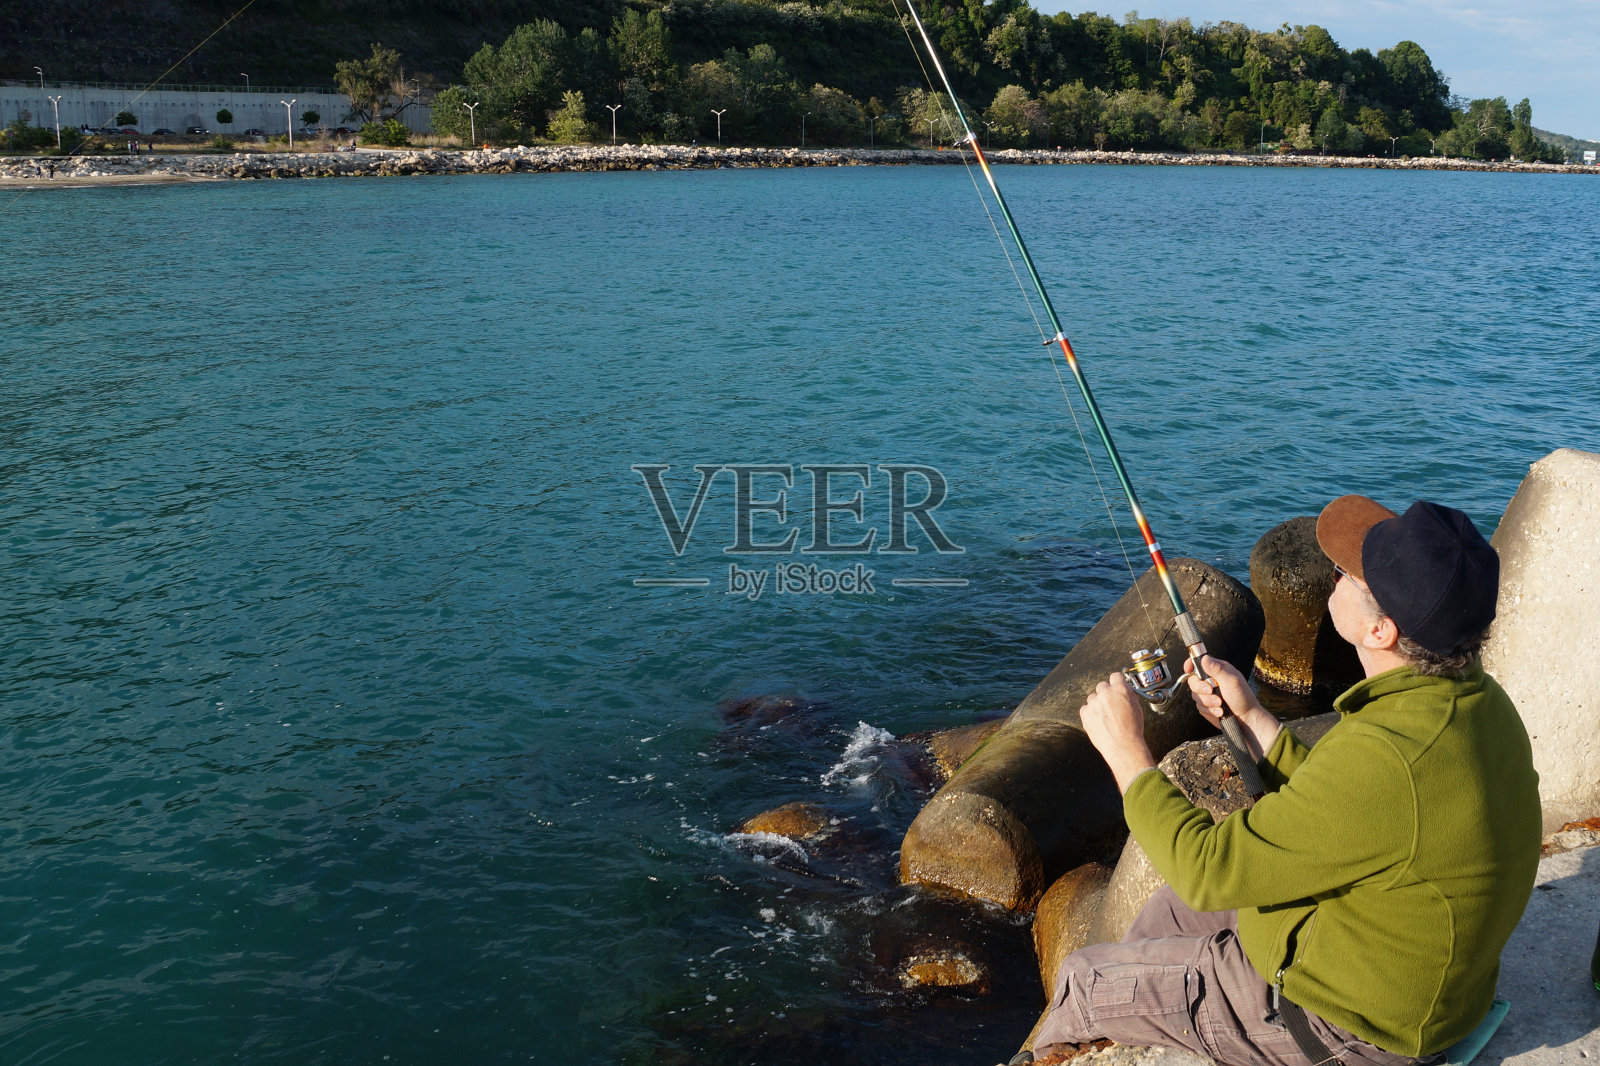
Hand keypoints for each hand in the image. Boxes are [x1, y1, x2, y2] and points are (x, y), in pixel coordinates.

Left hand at [1079, 672, 1155, 793]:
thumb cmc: (1133, 729)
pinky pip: (1085, 708)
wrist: (1123, 746)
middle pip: (1102, 686)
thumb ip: (1127, 695)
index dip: (1116, 682)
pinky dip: (1090, 714)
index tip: (1115, 687)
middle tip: (1110, 706)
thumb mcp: (1136, 707)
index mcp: (1121, 689)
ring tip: (1105, 718)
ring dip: (1097, 704)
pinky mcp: (1085, 713)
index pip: (1115, 676)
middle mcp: (1106, 693)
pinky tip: (1098, 722)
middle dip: (1105, 694)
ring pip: (1092, 697)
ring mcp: (1094, 703)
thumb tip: (1123, 690)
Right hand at [1183, 654, 1255, 727]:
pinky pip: (1199, 707)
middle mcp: (1210, 680)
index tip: (1188, 669)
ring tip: (1220, 703)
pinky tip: (1219, 711)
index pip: (1198, 662)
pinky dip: (1209, 710)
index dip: (1191, 664)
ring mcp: (1206, 694)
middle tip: (1211, 691)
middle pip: (1193, 680)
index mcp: (1217, 670)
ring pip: (1195, 695)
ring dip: (1208, 701)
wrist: (1246, 718)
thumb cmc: (1243, 698)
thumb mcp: (1232, 681)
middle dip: (1201, 688)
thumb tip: (1205, 658)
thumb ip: (1218, 670)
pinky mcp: (1205, 706)